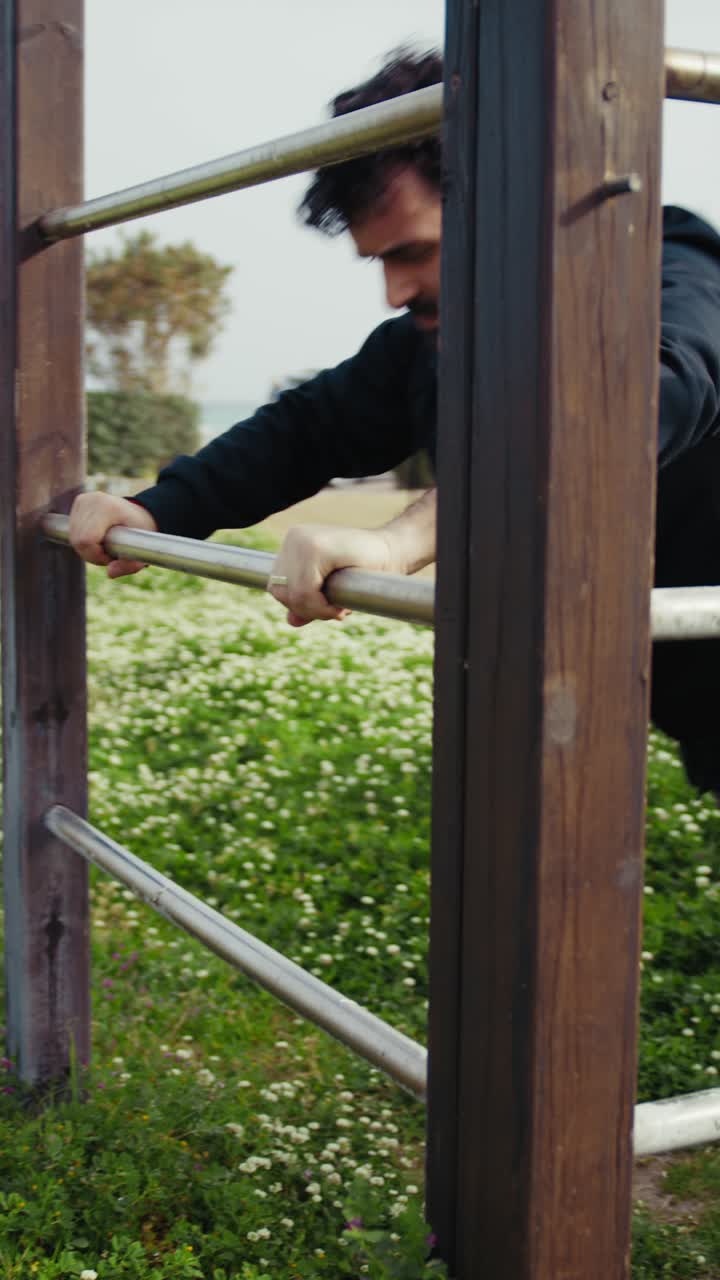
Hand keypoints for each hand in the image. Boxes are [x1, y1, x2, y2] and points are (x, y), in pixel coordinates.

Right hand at [68, 492, 157, 578]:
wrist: (141, 513)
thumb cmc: (142, 533)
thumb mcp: (143, 552)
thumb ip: (129, 566)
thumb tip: (110, 573)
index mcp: (107, 507)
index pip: (86, 539)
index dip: (95, 555)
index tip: (110, 557)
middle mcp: (91, 500)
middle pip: (77, 540)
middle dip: (91, 554)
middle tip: (108, 553)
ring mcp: (83, 499)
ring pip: (73, 537)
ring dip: (87, 548)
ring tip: (104, 545)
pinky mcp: (79, 502)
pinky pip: (73, 531)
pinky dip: (83, 540)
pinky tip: (97, 537)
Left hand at [267, 523, 396, 626]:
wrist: (394, 551)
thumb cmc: (365, 571)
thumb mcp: (331, 588)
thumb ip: (309, 602)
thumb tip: (290, 621)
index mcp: (292, 543)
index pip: (277, 586)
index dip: (299, 606)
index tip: (327, 608)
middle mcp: (294, 538)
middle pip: (279, 590)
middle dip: (306, 609)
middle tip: (335, 610)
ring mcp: (303, 540)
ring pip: (292, 593)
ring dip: (315, 610)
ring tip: (339, 608)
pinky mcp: (317, 547)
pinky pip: (305, 591)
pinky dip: (321, 607)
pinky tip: (340, 606)